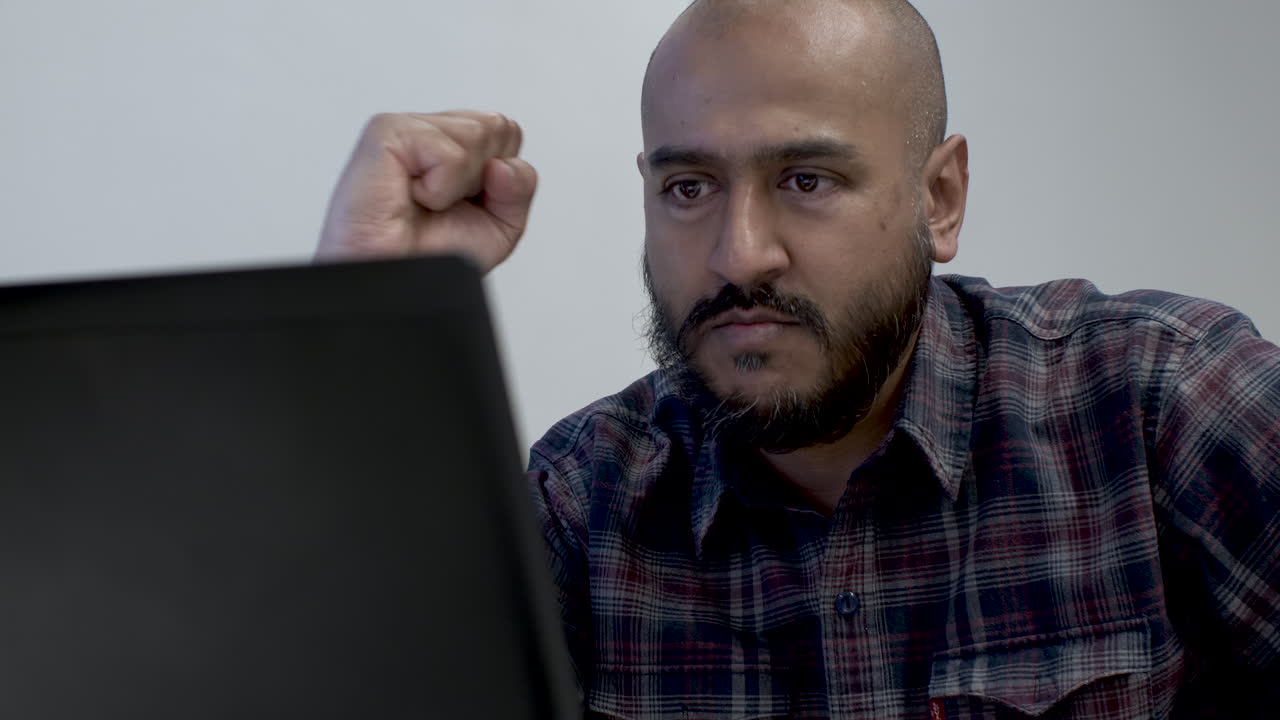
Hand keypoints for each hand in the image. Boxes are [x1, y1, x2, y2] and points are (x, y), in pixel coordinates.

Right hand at [315, 111, 536, 273]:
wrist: (394, 284)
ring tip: (424, 202)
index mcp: (454, 142)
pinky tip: (411, 197)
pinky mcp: (387, 132)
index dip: (501, 179)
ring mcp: (409, 128)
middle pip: (498, 128)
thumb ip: (521, 186)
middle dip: (482, 180)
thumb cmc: (430, 255)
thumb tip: (504, 163)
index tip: (465, 204)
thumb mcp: (500, 226)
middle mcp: (431, 130)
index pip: (508, 132)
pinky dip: (438, 190)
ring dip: (458, 187)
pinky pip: (449, 154)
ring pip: (478, 135)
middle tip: (442, 205)